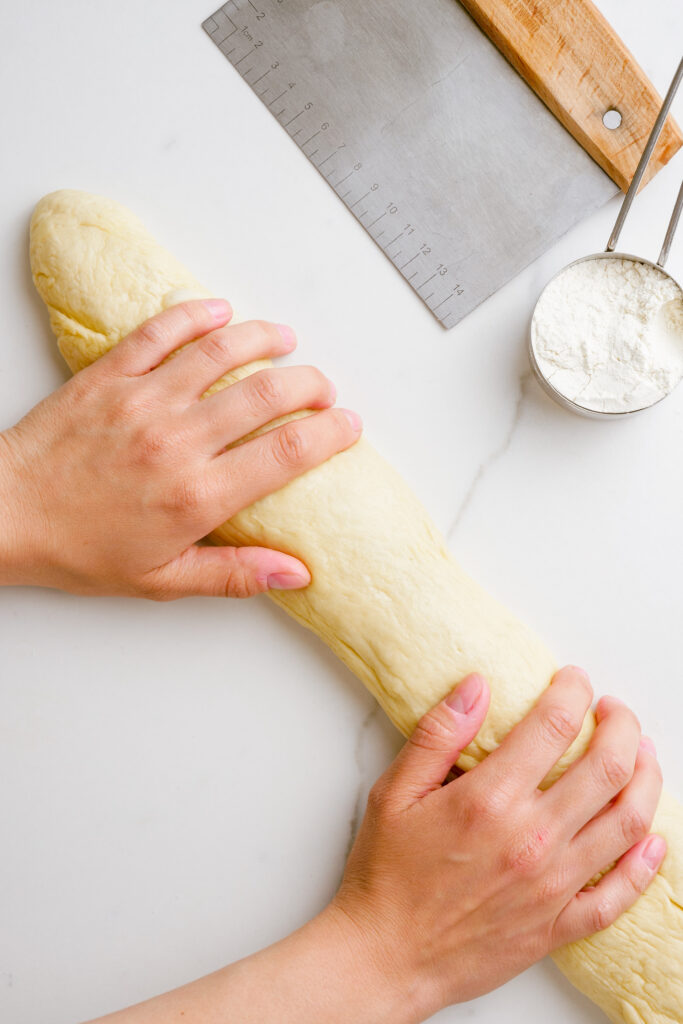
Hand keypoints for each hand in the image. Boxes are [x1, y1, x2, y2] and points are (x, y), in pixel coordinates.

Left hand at [0, 299, 361, 597]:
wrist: (6, 515)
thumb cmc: (79, 550)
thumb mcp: (162, 579)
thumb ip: (234, 574)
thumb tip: (296, 575)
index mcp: (198, 495)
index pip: (288, 453)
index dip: (329, 433)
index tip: (347, 425)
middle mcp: (179, 441)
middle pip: (268, 395)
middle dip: (310, 384)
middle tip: (323, 387)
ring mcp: (145, 400)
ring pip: (222, 352)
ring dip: (264, 339)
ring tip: (284, 339)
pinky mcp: (111, 375)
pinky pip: (161, 331)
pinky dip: (196, 315)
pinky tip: (219, 311)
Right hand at [329, 666, 664, 1019]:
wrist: (385, 957)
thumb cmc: (385, 873)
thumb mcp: (394, 791)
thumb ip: (437, 734)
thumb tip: (476, 686)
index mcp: (489, 800)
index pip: (553, 725)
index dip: (573, 691)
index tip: (574, 678)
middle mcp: (532, 839)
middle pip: (607, 767)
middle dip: (622, 726)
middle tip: (614, 711)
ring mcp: (552, 885)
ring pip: (628, 822)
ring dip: (646, 780)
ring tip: (642, 757)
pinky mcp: (559, 925)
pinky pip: (620, 894)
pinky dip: (645, 863)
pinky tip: (651, 838)